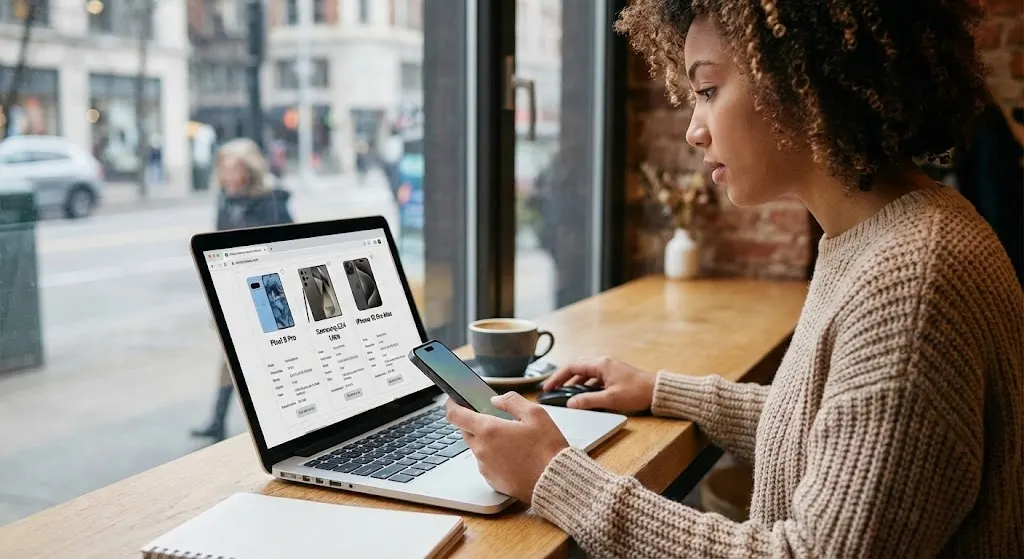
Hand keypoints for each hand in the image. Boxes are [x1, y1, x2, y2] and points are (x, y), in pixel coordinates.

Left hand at [445, 393, 567, 504]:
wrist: (555, 482)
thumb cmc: (547, 449)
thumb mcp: (535, 414)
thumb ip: (512, 401)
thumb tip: (496, 400)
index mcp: (489, 430)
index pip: (455, 415)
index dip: (452, 405)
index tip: (454, 400)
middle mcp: (481, 450)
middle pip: (466, 431)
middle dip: (475, 423)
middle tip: (495, 420)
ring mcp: (485, 467)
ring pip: (477, 448)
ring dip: (487, 441)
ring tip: (512, 441)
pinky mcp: (491, 481)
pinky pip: (486, 463)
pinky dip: (494, 457)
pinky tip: (514, 457)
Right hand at [543, 357, 655, 413]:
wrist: (657, 391)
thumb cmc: (637, 392)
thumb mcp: (611, 399)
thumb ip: (589, 401)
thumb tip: (570, 403)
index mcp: (600, 364)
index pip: (571, 367)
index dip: (557, 377)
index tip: (547, 387)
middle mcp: (603, 363)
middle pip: (576, 368)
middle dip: (563, 380)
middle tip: (552, 391)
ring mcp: (608, 369)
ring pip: (585, 374)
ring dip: (574, 384)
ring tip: (565, 395)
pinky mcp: (613, 375)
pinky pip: (593, 379)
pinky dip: (585, 386)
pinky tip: (583, 396)